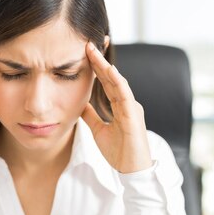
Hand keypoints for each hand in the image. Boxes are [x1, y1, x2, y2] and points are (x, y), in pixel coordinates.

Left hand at [81, 41, 151, 173]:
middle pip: (112, 77)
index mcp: (120, 106)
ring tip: (93, 51)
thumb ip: (91, 116)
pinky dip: (118, 81)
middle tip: (87, 43)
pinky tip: (109, 70)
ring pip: (118, 82)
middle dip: (99, 60)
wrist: (131, 171)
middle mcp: (127, 103)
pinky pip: (125, 95)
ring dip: (105, 66)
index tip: (85, 52)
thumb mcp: (98, 130)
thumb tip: (79, 104)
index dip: (97, 67)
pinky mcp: (134, 115)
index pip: (107, 82)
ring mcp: (132, 108)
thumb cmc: (119, 152)